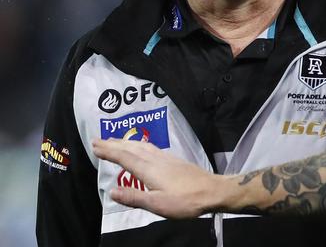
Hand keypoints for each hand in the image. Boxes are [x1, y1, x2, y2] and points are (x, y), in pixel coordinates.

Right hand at [92, 138, 216, 217]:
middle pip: (131, 148)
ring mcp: (165, 158)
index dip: (109, 151)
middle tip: (97, 139)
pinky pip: (150, 148)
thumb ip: (134, 197)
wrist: (212, 191)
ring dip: (125, 142)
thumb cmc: (185, 201)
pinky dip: (138, 144)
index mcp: (149, 170)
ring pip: (141, 146)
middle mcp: (156, 160)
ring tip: (114, 140)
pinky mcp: (173, 160)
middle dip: (114, 144)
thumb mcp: (157, 205)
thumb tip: (111, 191)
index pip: (124, 158)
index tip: (94, 146)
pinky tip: (140, 147)